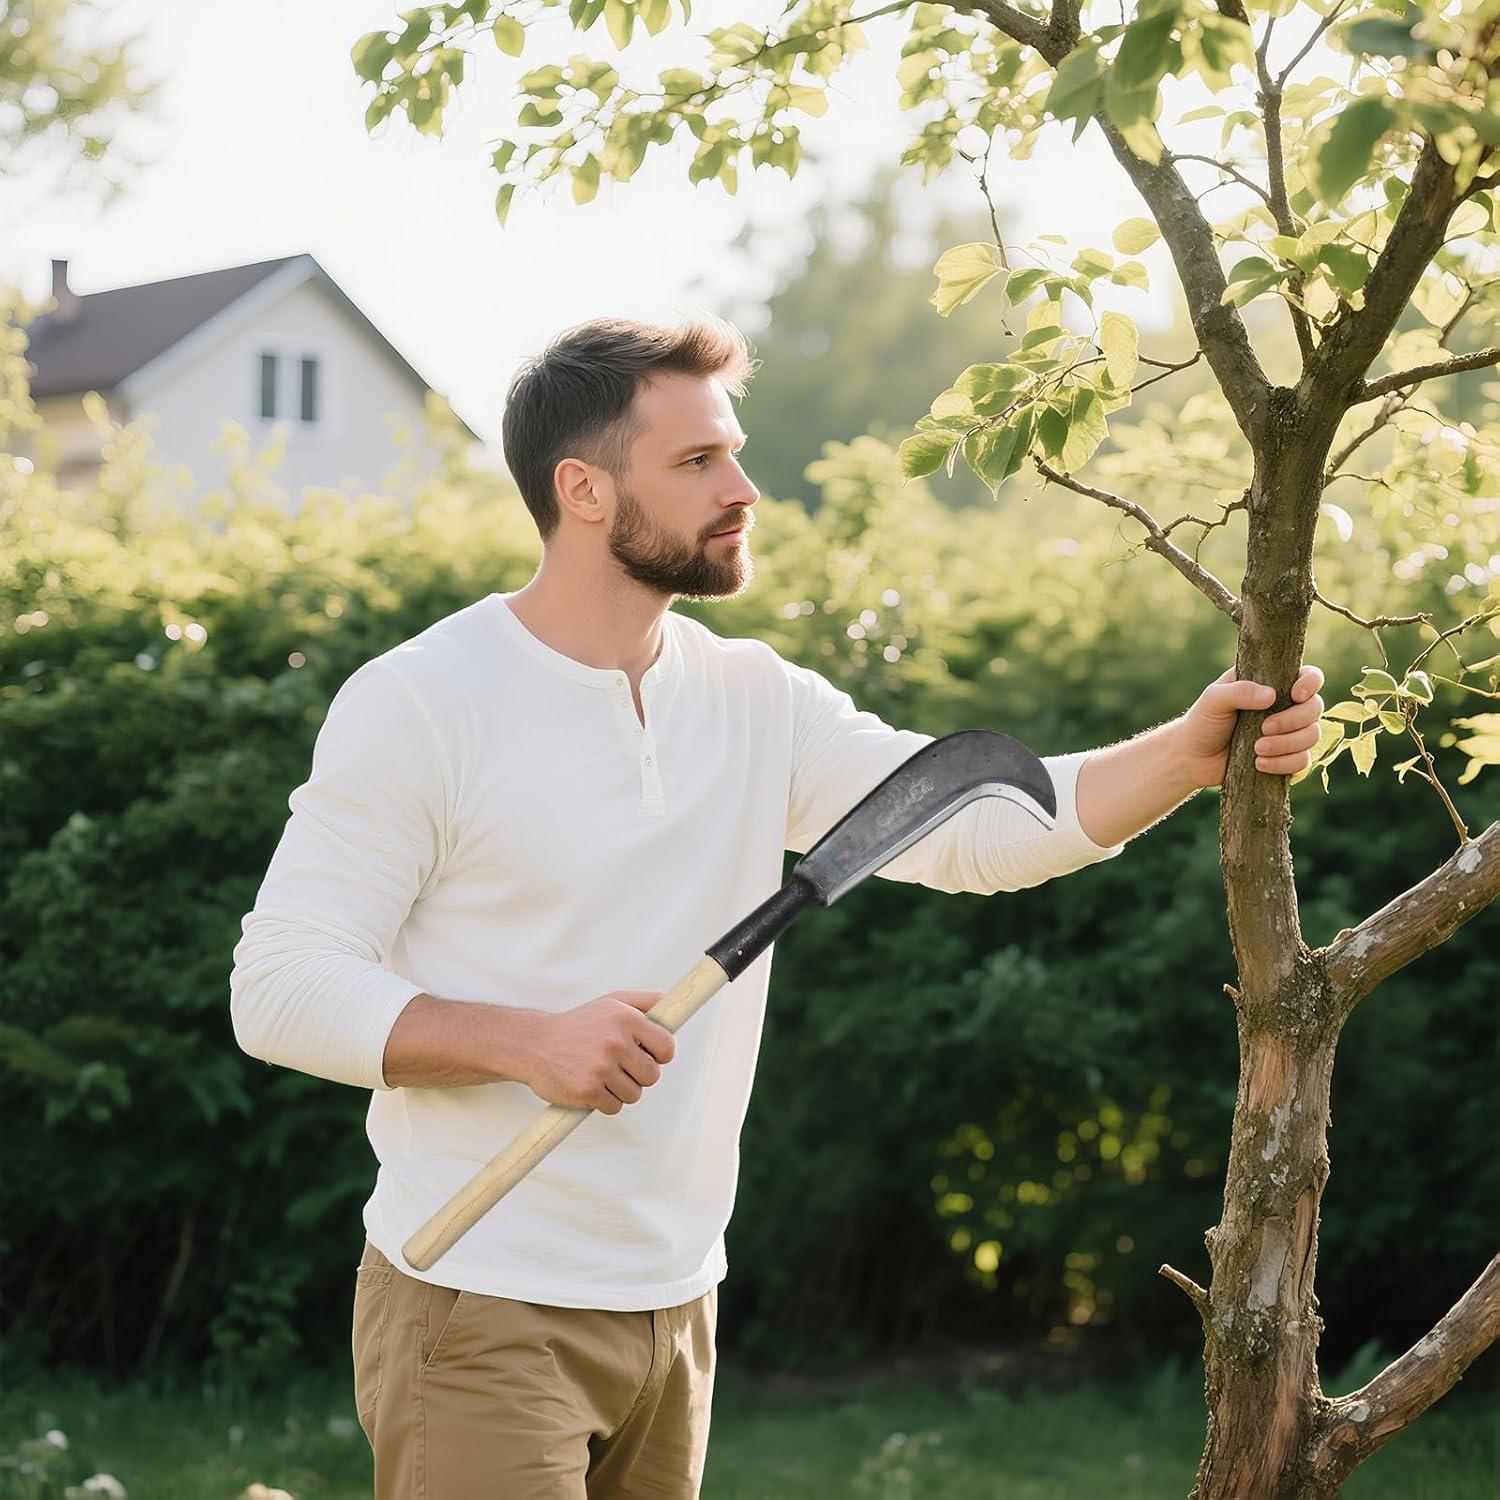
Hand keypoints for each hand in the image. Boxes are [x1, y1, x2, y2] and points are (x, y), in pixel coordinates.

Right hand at [515, 991, 675, 1114]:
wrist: (534, 1044)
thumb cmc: (578, 1024)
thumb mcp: (611, 1002)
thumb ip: (645, 1001)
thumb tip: (672, 1006)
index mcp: (625, 1018)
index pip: (667, 1046)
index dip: (661, 1055)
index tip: (649, 1055)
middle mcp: (615, 1041)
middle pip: (652, 1075)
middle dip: (639, 1075)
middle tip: (621, 1067)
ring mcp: (601, 1067)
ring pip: (634, 1094)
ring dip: (621, 1090)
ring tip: (603, 1075)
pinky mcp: (588, 1090)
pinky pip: (614, 1107)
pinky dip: (605, 1102)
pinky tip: (592, 1086)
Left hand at [1178, 664, 1325, 787]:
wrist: (1192, 757)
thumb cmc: (1203, 721)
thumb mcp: (1214, 699)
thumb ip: (1239, 691)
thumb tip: (1270, 696)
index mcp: (1273, 684)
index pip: (1308, 676)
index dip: (1310, 684)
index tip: (1295, 695)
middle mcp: (1286, 707)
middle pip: (1315, 708)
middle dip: (1293, 721)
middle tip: (1264, 728)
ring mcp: (1289, 734)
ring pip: (1312, 736)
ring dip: (1288, 745)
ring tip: (1257, 750)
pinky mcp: (1286, 758)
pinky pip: (1303, 761)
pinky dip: (1285, 764)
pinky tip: (1260, 764)